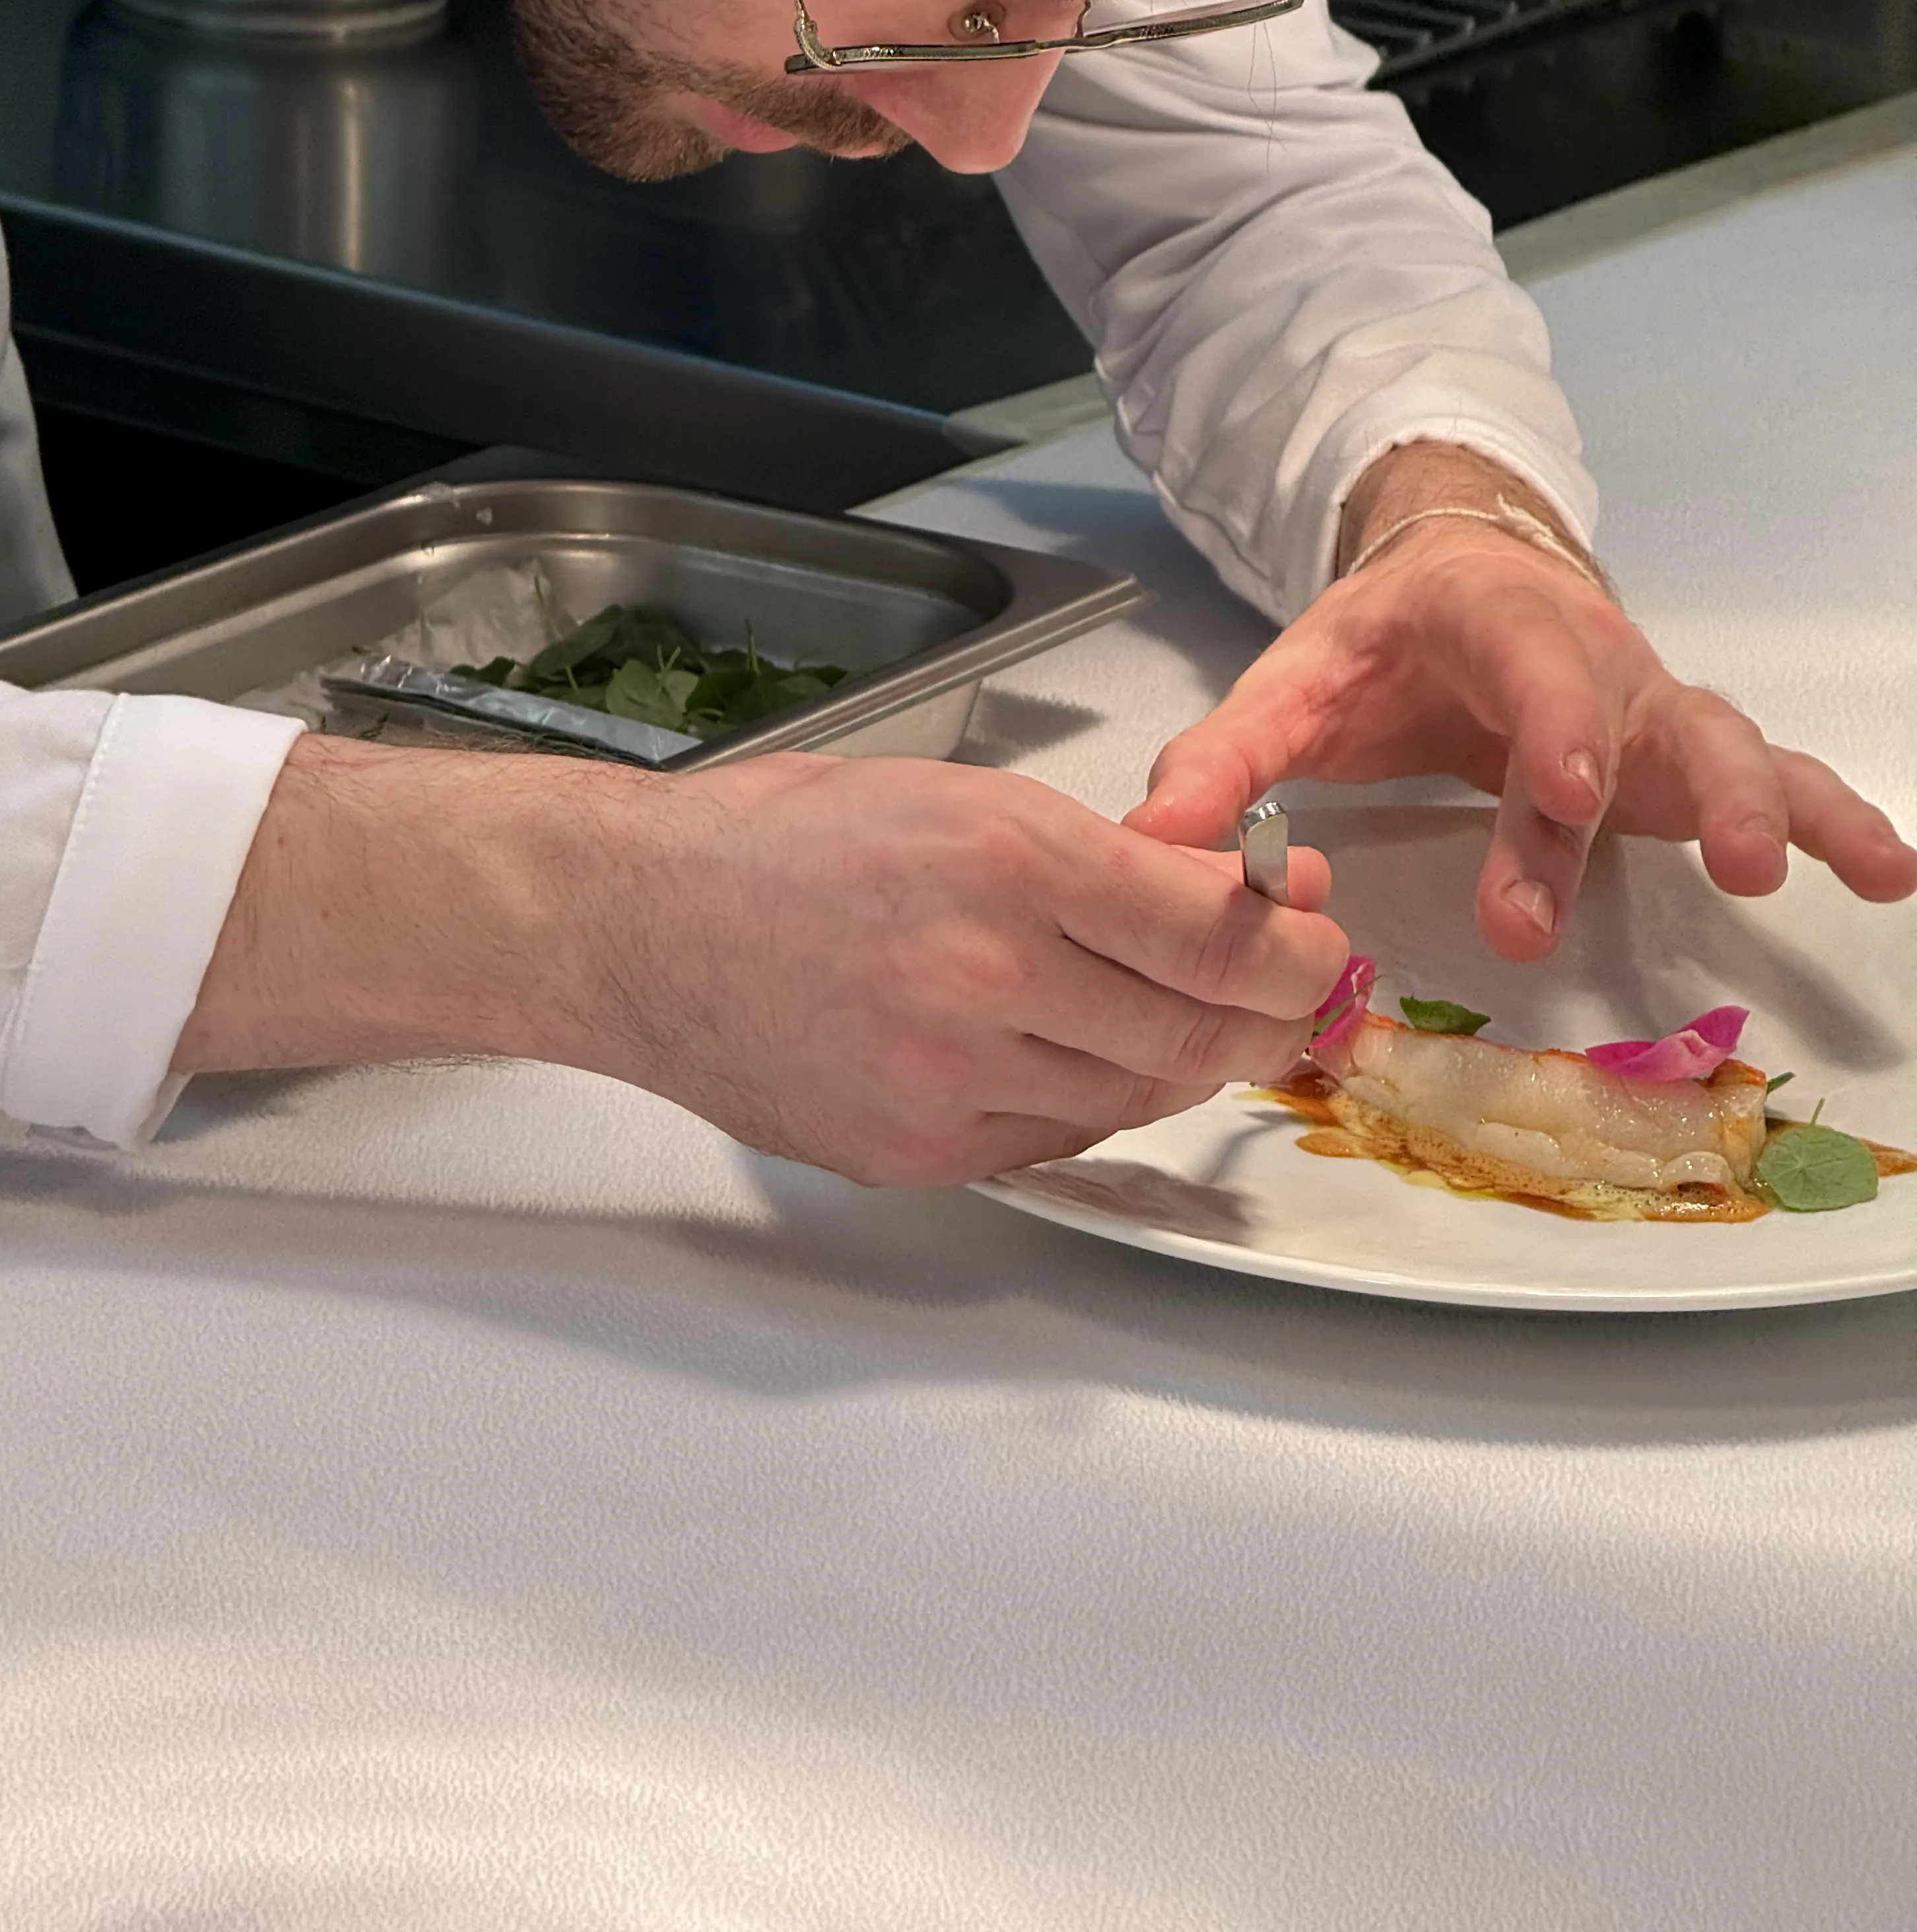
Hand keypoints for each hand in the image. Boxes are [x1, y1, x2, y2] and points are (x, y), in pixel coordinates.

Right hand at [179, 736, 1351, 1184]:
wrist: (634, 925)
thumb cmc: (786, 840)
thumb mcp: (964, 797)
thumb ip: (1106, 857)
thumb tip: (1235, 898)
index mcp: (1008, 861)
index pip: (1214, 936)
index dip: (1294, 950)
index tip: (1315, 941)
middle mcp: (989, 979)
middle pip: (1197, 1032)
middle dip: (1265, 1017)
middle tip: (1288, 994)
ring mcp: (951, 1081)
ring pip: (1136, 1097)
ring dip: (1183, 1062)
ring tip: (1185, 1018)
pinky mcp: (919, 1151)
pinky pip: (1056, 1140)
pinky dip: (1092, 1101)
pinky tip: (1080, 1054)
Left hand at [1126, 514, 1916, 961]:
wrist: (1454, 574)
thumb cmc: (1375, 642)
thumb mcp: (1290, 682)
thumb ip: (1223, 760)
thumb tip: (1151, 843)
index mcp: (1484, 620)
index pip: (1527, 667)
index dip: (1555, 730)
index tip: (1570, 795)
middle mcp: (1587, 657)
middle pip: (1640, 716)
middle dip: (1677, 786)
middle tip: (1723, 860)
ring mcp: (1647, 704)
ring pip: (1724, 742)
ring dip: (1776, 803)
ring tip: (1821, 869)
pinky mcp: (1681, 753)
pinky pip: (1773, 777)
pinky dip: (1834, 818)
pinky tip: (1888, 873)